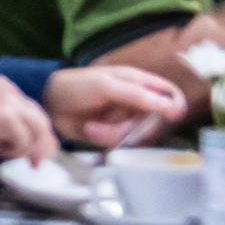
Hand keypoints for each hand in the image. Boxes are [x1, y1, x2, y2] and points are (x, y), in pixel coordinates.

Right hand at [0, 72, 58, 166]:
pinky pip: (24, 141)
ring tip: (2, 154)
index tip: (36, 155)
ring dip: (22, 149)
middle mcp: (8, 89)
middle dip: (41, 145)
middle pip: (41, 120)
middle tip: (34, 164)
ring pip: (36, 132)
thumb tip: (41, 143)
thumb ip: (12, 122)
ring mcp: (7, 101)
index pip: (33, 111)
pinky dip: (11, 151)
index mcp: (2, 85)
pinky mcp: (6, 116)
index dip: (38, 135)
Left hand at [46, 63, 185, 149]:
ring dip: (113, 132)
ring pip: (137, 135)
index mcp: (137, 82)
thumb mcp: (106, 86)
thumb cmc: (75, 86)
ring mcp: (126, 119)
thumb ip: (138, 96)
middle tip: (114, 119)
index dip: (174, 105)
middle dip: (134, 126)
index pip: (169, 93)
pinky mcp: (115, 133)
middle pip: (156, 122)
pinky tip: (90, 129)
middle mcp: (136, 101)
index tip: (169, 116)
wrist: (49, 103)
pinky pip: (122, 142)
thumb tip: (171, 105)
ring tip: (93, 124)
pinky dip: (105, 138)